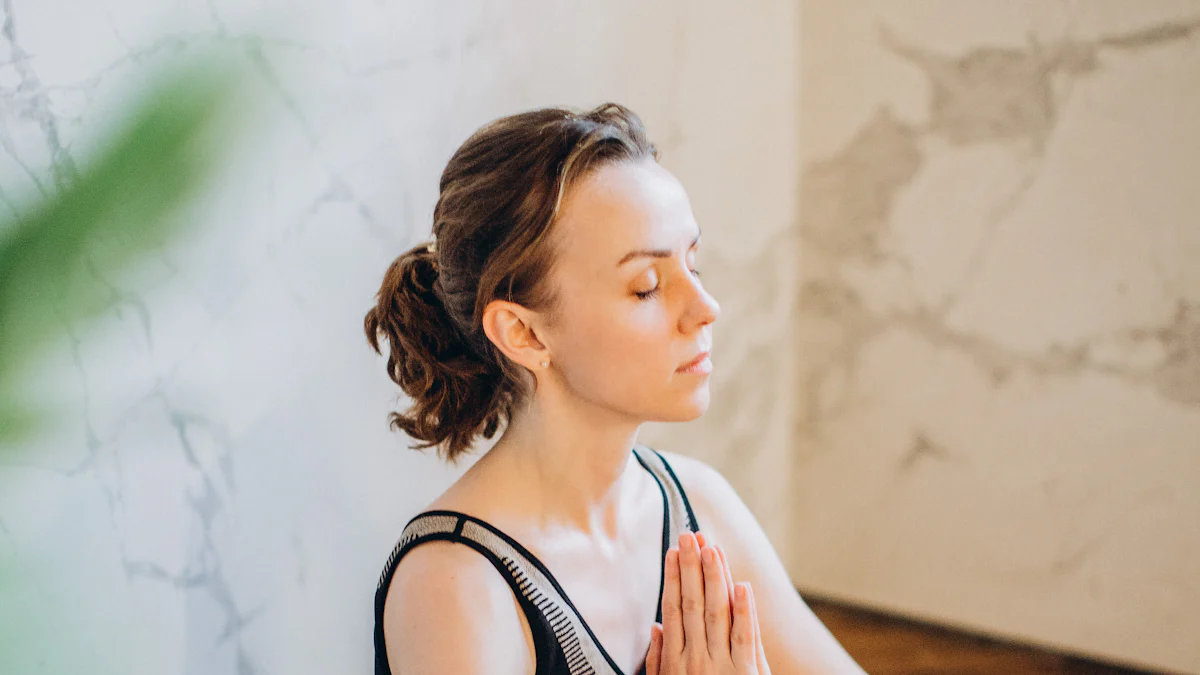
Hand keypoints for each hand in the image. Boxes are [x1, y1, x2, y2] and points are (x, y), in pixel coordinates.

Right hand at [644, 531, 771, 674]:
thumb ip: (658, 659)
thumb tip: (655, 626)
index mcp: (676, 660)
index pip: (673, 609)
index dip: (673, 578)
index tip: (673, 551)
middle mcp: (696, 659)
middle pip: (692, 604)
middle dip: (690, 567)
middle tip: (688, 536)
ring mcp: (722, 666)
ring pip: (717, 614)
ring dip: (714, 578)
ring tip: (711, 548)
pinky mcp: (747, 674)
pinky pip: (745, 638)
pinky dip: (744, 611)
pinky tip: (743, 586)